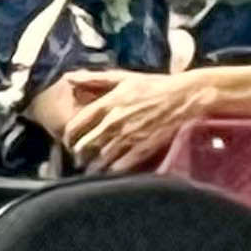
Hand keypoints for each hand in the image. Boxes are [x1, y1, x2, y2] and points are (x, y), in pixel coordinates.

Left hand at [64, 67, 214, 173]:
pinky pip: (119, 167)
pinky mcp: (142, 150)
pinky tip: (108, 172)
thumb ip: (94, 79)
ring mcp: (127, 138)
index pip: (76, 125)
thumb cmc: (152, 85)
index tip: (68, 142)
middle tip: (77, 158)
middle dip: (78, 155)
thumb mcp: (122, 77)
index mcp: (107, 103)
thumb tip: (68, 78)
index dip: (68, 137)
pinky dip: (110, 172)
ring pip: (99, 159)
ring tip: (89, 169)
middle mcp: (114, 122)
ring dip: (91, 166)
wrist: (182, 97)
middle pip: (85, 146)